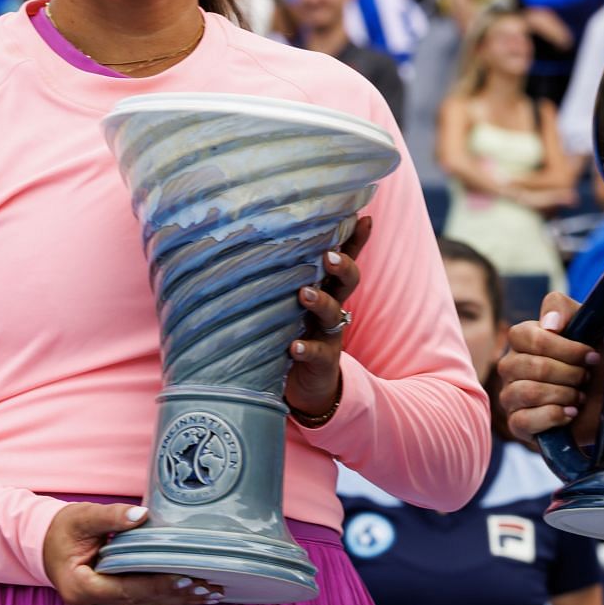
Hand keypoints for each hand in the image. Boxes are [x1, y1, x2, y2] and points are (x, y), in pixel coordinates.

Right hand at [43, 503, 221, 604]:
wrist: (46, 546)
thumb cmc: (65, 529)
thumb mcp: (84, 517)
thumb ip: (112, 517)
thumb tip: (142, 514)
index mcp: (79, 588)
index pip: (126, 588)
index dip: (157, 584)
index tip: (186, 578)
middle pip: (140, 600)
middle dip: (176, 594)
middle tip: (210, 586)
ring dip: (176, 599)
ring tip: (209, 592)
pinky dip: (165, 598)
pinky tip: (191, 595)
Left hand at [288, 215, 372, 420]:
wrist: (306, 386)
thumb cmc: (287, 332)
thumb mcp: (284, 303)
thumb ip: (274, 278)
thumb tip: (239, 240)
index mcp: (324, 288)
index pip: (343, 258)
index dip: (355, 239)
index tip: (364, 217)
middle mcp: (331, 306)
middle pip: (346, 280)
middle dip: (342, 265)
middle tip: (328, 256)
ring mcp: (328, 334)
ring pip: (333, 312)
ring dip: (320, 301)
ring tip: (304, 294)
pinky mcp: (322, 361)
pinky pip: (316, 353)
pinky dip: (306, 348)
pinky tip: (294, 347)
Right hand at [498, 294, 602, 443]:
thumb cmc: (596, 360)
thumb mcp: (587, 326)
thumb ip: (563, 309)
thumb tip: (550, 324)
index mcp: (523, 340)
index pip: (524, 336)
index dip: (562, 347)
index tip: (591, 355)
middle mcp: (511, 366)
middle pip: (529, 366)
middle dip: (568, 373)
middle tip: (587, 378)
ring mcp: (511, 396)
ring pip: (525, 392)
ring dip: (563, 394)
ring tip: (580, 397)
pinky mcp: (517, 425)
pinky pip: (522, 421)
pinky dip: (552, 416)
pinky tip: (571, 413)